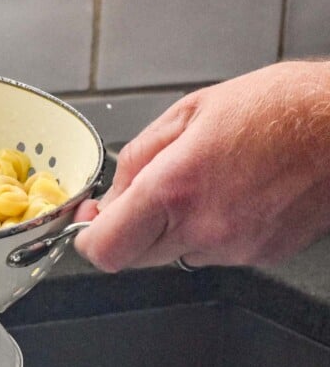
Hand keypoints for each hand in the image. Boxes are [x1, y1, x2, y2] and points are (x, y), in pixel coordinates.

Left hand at [74, 59, 329, 271]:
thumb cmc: (278, 108)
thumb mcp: (188, 112)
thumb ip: (137, 158)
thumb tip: (113, 193)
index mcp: (175, 189)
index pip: (106, 249)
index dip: (88, 239)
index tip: (88, 223)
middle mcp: (203, 228)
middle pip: (134, 257)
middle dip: (127, 231)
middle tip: (139, 197)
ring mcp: (235, 247)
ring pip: (175, 255)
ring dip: (170, 229)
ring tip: (202, 183)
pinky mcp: (261, 255)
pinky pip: (214, 252)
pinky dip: (209, 230)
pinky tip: (231, 194)